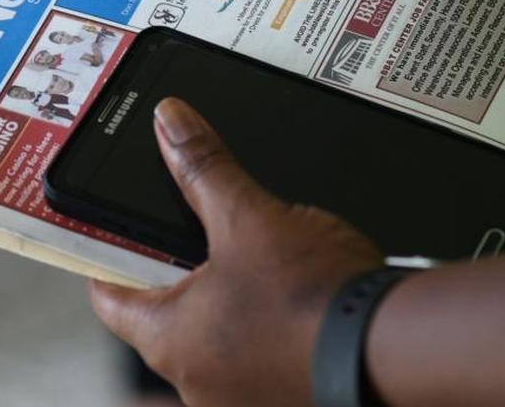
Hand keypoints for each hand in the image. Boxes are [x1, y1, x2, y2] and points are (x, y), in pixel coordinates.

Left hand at [89, 98, 383, 406]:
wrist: (395, 346)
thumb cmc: (318, 298)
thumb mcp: (250, 216)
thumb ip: (203, 168)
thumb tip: (171, 125)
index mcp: (170, 341)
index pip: (109, 298)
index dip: (109, 258)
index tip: (114, 237)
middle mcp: (196, 383)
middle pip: (165, 316)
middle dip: (183, 274)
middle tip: (201, 235)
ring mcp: (240, 398)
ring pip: (215, 338)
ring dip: (228, 303)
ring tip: (258, 264)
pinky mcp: (281, 397)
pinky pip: (256, 356)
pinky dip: (264, 328)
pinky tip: (290, 298)